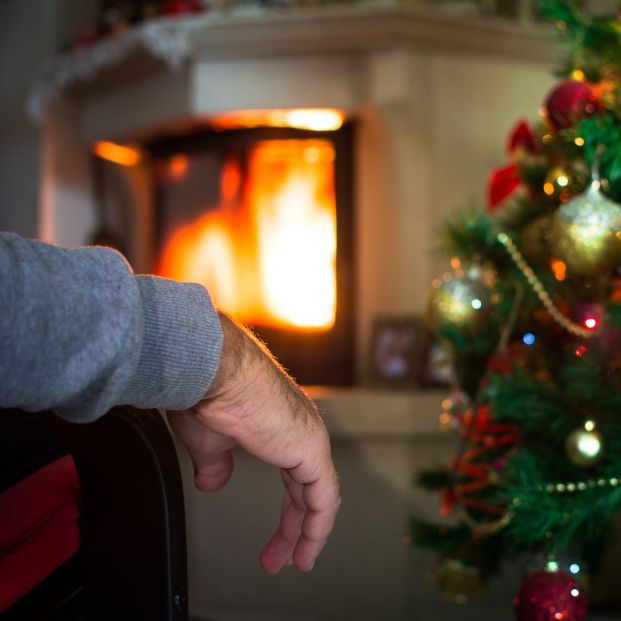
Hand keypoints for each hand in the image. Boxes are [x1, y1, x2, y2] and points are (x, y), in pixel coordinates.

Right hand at [167, 312, 340, 573]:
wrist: (212, 368)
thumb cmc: (207, 390)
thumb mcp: (208, 439)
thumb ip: (215, 463)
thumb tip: (212, 482)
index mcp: (279, 423)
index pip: (293, 473)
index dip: (287, 508)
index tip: (276, 536)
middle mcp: (299, 427)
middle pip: (305, 488)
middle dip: (293, 526)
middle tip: (280, 557)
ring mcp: (309, 436)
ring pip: (317, 495)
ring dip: (305, 532)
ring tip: (295, 562)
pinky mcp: (311, 448)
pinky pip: (323, 498)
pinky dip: (317, 527)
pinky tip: (307, 549)